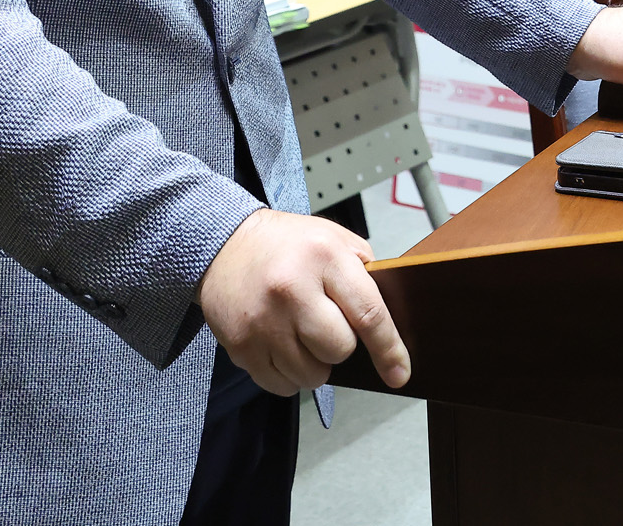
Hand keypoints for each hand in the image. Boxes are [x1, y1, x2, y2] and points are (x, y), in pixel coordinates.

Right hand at [198, 208, 408, 395]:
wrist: (223, 244)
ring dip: (314, 364)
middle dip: (341, 345)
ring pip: (311, 375)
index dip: (389, 350)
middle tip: (327, 324)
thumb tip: (388, 323)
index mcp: (324, 257)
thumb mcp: (334, 238)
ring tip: (302, 334)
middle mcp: (292, 289)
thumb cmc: (285, 244)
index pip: (369, 314)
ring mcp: (263, 321)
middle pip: (340, 349)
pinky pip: (280, 385)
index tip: (399, 372)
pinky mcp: (241, 346)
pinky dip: (289, 374)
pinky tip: (283, 346)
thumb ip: (364, 274)